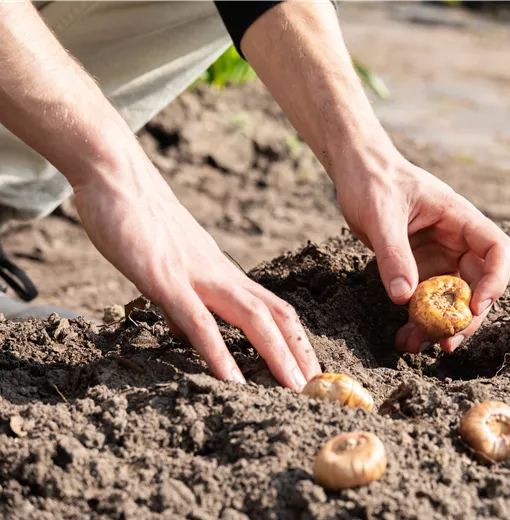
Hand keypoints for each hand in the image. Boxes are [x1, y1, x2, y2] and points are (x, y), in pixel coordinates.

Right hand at [72, 165, 320, 389]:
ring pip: (251, 318)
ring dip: (277, 355)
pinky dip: (219, 353)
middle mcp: (219, 274)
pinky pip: (199, 322)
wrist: (116, 174)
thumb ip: (180, 300)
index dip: (295, 339)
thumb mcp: (166, 266)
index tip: (308, 368)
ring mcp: (196, 276)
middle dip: (299, 353)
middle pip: (275, 316)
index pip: (272, 307)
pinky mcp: (166, 279)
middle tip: (316, 389)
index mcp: (221, 272)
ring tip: (294, 389)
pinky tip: (232, 380)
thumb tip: (187, 331)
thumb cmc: (138, 218)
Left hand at [334, 153, 509, 353]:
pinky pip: (427, 300)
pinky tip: (404, 338)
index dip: (495, 281)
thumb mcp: (381, 215)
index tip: (474, 307)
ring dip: (439, 325)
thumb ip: (393, 254)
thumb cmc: (373, 179)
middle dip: (465, 317)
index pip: (497, 250)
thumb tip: (404, 297)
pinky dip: (418, 320)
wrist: (356, 170)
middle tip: (445, 342)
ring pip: (452, 298)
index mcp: (459, 218)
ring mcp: (439, 255)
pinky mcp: (419, 267)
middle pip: (478, 284)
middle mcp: (456, 240)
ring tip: (415, 345)